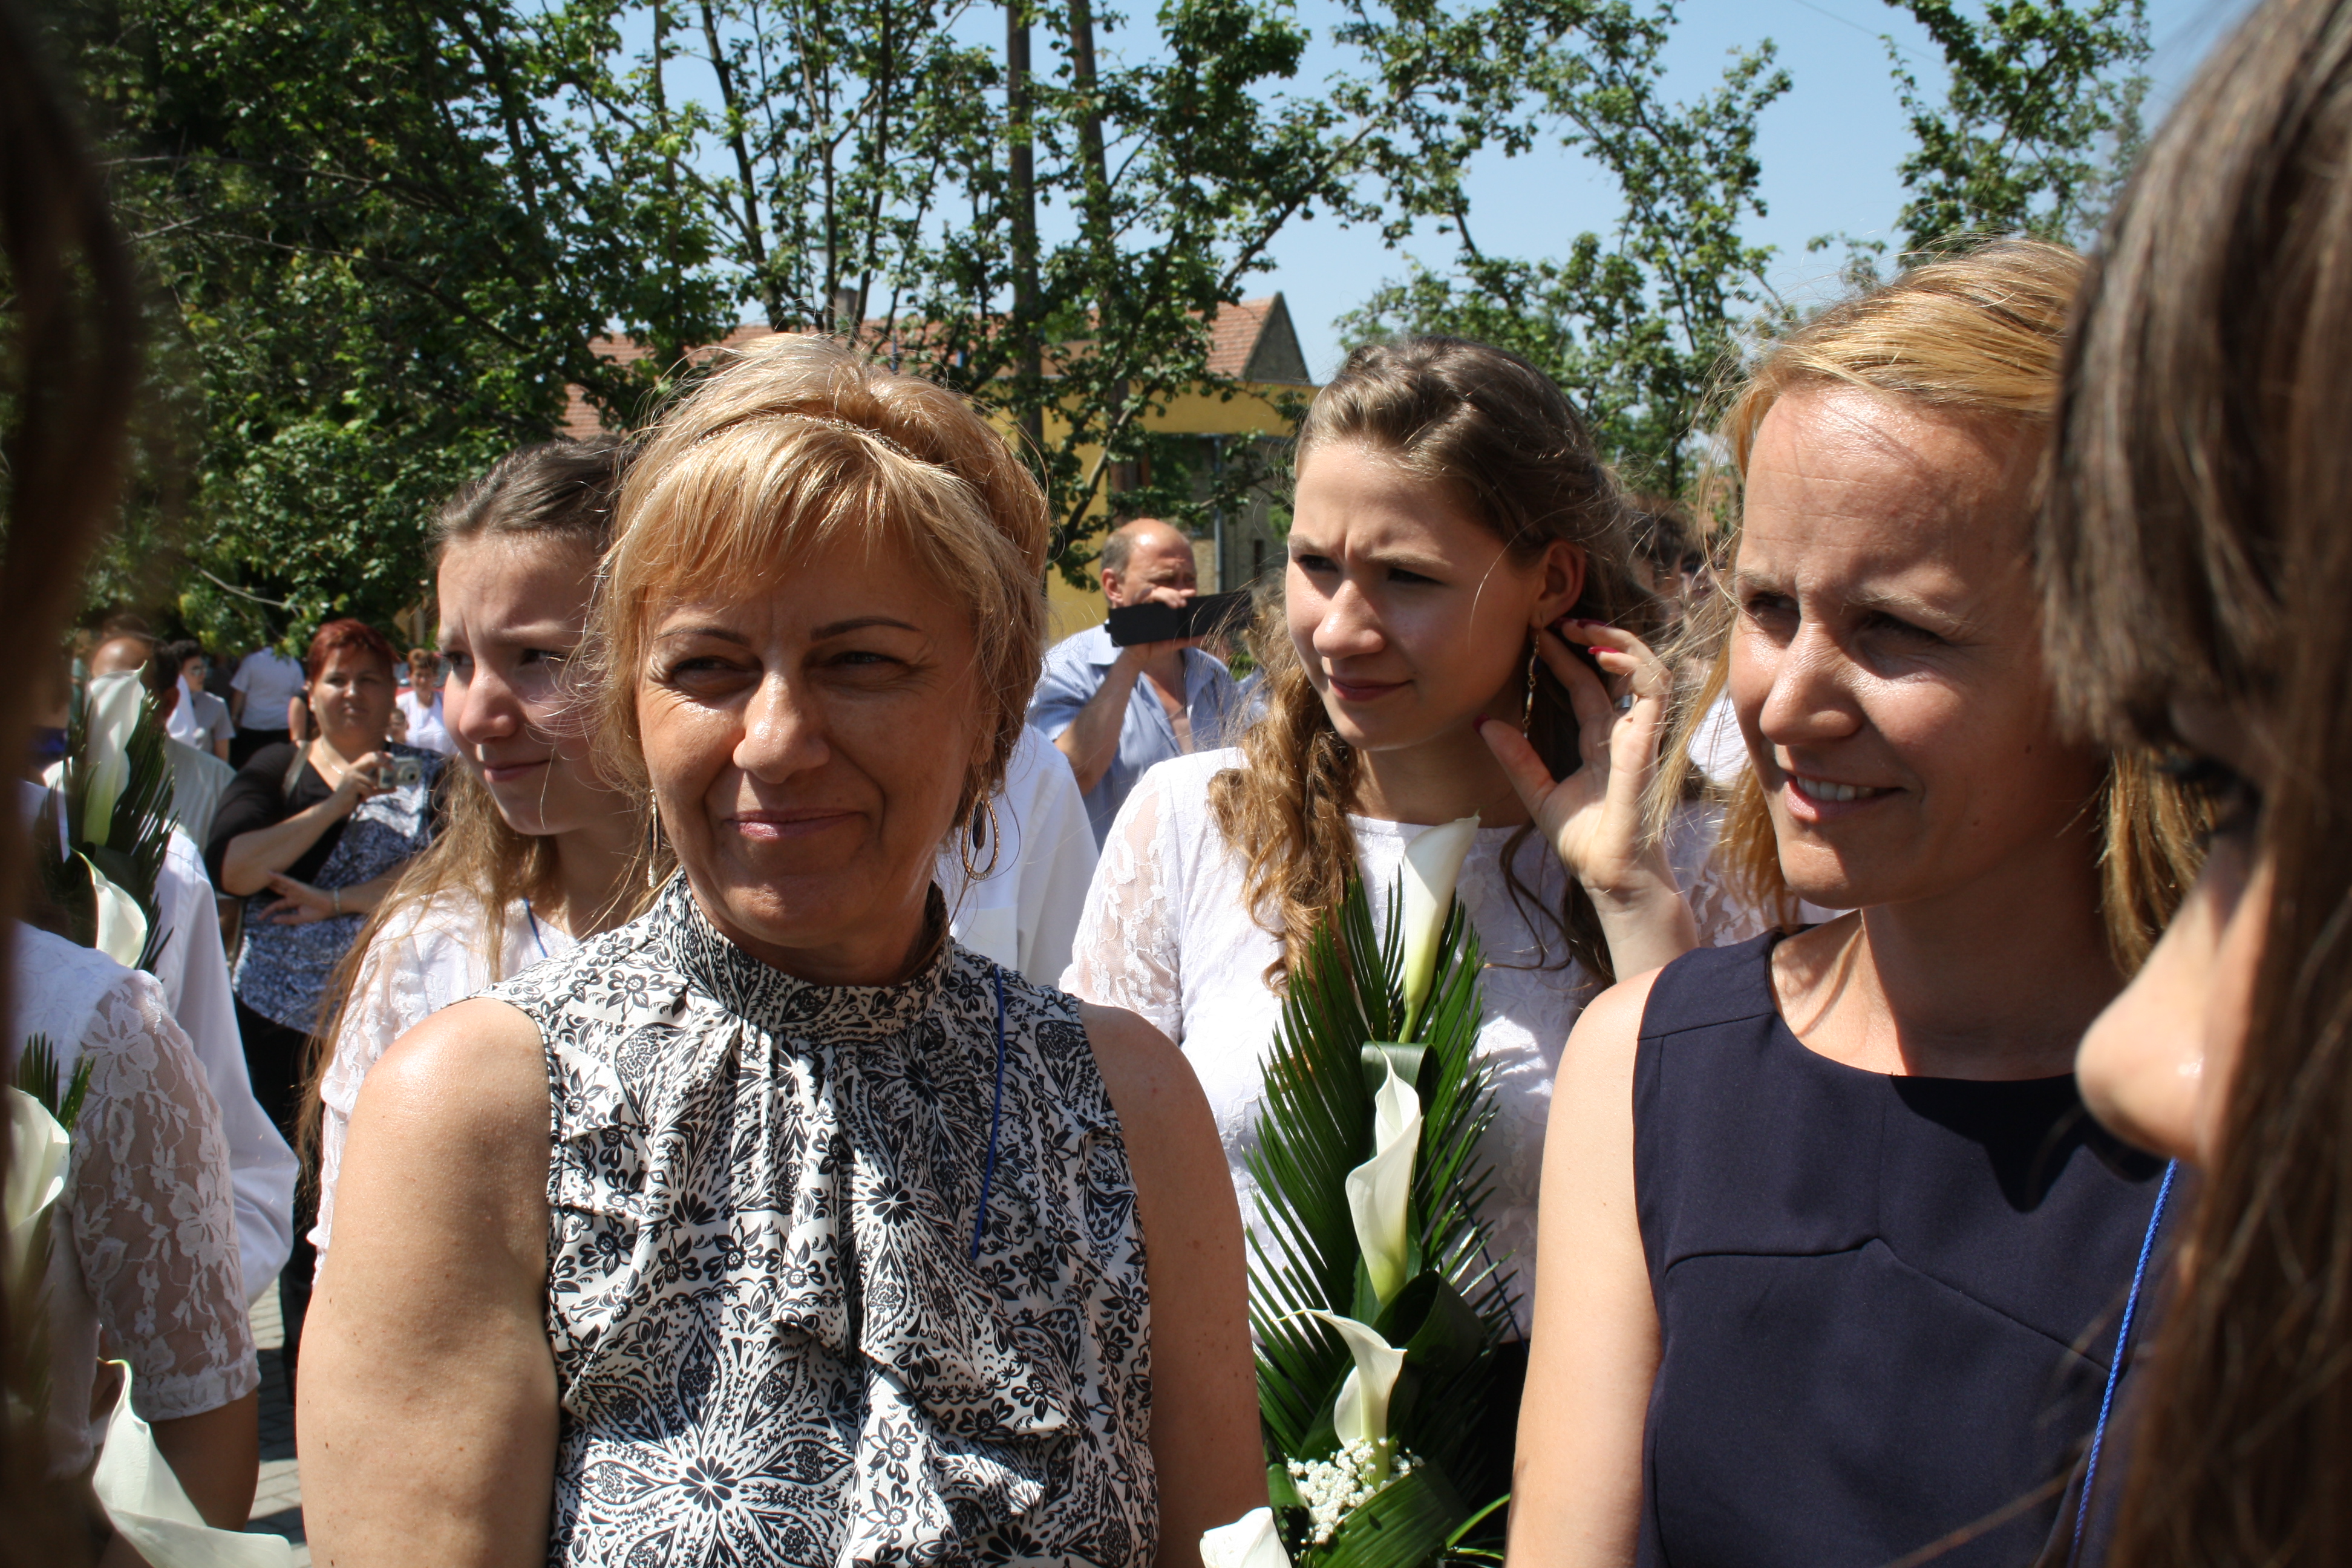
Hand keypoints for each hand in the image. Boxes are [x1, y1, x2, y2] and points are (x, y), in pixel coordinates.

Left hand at [260, 872, 343, 924]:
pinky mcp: (300, 886)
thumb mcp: (301, 918)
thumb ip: (287, 919)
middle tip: (252, 886)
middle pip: (276, 891)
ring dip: (269, 881)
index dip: (267, 911)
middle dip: (266, 890)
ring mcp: (296, 889)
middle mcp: (293, 894)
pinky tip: (270, 873)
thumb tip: (273, 920)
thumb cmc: (320, 912)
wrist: (332, 906)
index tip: (259, 918)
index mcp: (293, 902)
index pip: (277, 905)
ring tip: (257, 877)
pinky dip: (278, 877)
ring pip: (279, 884)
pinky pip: (287, 880)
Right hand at [329, 749, 391, 810]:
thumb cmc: (354, 796)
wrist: (338, 805)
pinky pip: (369, 789)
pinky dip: (367, 795)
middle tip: (393, 768)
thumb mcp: (369, 790)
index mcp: (356, 767)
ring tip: (363, 795)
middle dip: (384, 764)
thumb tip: (395, 788)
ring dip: (372, 790)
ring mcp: (352, 776)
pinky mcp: (352, 784)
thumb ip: (380, 788)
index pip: (369, 756)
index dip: (380, 755)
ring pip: (373, 781)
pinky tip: (360, 798)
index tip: (391, 756)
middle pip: (372, 761)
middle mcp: (353, 769)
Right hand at [1117, 583, 1203, 660]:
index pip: (1173, 597)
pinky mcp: (1136, 610)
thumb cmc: (1156, 647)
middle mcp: (1155, 607)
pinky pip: (1141, 599)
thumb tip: (1205, 636)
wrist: (1140, 656)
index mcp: (1164, 611)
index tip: (1192, 593)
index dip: (1182, 593)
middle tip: (1183, 603)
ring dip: (1166, 595)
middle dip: (1174, 594)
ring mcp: (1145, 607)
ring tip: (1175, 604)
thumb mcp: (1175, 642)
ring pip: (1155, 592)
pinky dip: (1149, 596)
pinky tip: (1157, 600)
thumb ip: (1189, 639)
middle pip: (1164, 592)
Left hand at [1477, 619, 1679, 904]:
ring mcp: (1639, 733)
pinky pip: (1654, 688)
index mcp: (1599, 743)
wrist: (1611, 875)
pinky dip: (1633, 663)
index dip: (1564, 659)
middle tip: (1556, 620)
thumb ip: (1515, 758)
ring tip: (1579, 626)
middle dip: (1589, 637)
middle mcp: (1621, 732)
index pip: (1585, 688)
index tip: (1536, 635)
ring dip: (1616, 640)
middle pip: (1612, 670)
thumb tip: (1483, 723)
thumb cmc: (1585, 843)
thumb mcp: (1537, 792)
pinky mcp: (1650, 739)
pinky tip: (1602, 653)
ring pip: (1643, 668)